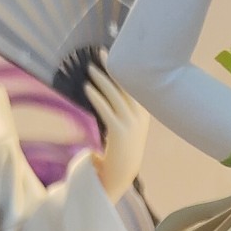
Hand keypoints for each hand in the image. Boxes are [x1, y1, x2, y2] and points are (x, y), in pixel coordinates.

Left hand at [86, 56, 149, 202]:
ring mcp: (131, 125)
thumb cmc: (117, 153)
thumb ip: (118, 113)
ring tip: (90, 68)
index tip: (116, 56)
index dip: (125, 70)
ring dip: (102, 79)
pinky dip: (96, 97)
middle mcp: (140, 118)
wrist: (120, 177)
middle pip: (126, 86)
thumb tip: (104, 93)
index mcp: (143, 116)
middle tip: (101, 53)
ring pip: (115, 95)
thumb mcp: (124, 130)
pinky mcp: (119, 132)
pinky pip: (106, 109)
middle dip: (113, 68)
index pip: (136, 87)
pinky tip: (87, 88)